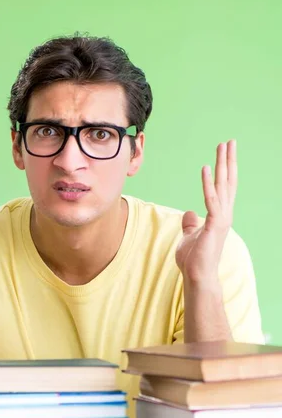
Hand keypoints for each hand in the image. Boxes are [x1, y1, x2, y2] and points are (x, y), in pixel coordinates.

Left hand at [175, 140, 236, 285]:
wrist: (197, 275)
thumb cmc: (194, 258)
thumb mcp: (190, 235)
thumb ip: (191, 223)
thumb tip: (189, 213)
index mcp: (219, 215)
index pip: (224, 187)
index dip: (225, 169)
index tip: (225, 152)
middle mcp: (224, 214)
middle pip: (228, 181)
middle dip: (228, 160)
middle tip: (229, 141)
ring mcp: (221, 218)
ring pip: (223, 185)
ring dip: (222, 165)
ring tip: (222, 146)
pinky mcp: (214, 224)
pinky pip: (211, 199)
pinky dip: (207, 184)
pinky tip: (205, 168)